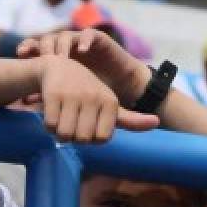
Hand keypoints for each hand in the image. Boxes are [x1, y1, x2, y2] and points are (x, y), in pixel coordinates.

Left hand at [18, 29, 148, 107]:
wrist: (122, 83)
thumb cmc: (94, 91)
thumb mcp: (70, 94)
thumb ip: (50, 94)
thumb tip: (25, 101)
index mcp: (57, 57)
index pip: (38, 47)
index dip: (28, 48)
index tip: (20, 55)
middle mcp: (68, 47)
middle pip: (48, 38)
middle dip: (41, 43)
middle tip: (37, 51)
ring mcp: (83, 42)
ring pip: (66, 35)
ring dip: (62, 44)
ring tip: (61, 56)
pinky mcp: (100, 40)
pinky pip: (90, 35)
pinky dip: (86, 41)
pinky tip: (83, 50)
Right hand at [35, 55, 158, 142]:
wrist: (58, 68)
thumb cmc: (87, 93)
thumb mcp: (110, 106)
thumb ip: (131, 120)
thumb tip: (157, 122)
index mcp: (111, 102)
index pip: (102, 139)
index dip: (92, 139)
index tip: (89, 127)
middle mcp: (95, 97)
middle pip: (83, 139)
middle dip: (75, 137)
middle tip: (73, 124)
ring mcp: (73, 95)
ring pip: (65, 134)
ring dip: (60, 133)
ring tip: (63, 120)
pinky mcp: (53, 94)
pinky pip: (50, 125)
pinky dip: (48, 125)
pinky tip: (53, 113)